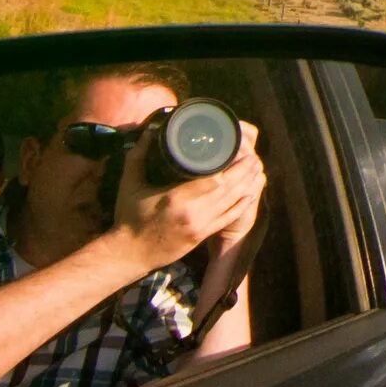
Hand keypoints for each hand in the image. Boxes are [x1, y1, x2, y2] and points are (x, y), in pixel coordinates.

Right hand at [110, 120, 264, 273]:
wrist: (130, 254)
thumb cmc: (128, 217)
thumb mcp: (130, 185)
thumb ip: (139, 157)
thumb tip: (150, 131)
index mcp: (176, 199)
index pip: (212, 180)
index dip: (229, 165)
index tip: (236, 150)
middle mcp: (193, 213)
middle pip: (227, 189)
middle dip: (243, 171)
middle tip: (253, 155)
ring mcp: (199, 226)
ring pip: (231, 203)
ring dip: (246, 185)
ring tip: (256, 168)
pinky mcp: (202, 236)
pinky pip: (227, 219)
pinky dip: (241, 206)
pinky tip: (251, 194)